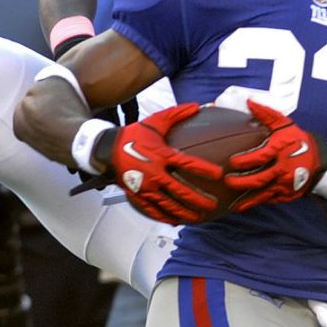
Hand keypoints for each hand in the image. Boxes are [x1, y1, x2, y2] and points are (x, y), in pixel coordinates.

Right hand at [109, 103, 223, 224]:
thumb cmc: (134, 135)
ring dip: (185, 212)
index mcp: (161, 155)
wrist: (107, 150)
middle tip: (212, 205)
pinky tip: (175, 221)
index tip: (219, 174)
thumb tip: (195, 106)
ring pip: (168, 204)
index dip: (203, 168)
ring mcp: (145, 187)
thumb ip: (176, 114)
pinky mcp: (137, 195)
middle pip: (180, 190)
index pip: (186, 163)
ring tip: (199, 218)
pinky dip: (165, 217)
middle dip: (198, 199)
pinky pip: (152, 210)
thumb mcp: (155, 122)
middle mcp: (154, 173)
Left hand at [223, 100, 326, 211]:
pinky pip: (269, 200)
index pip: (261, 157)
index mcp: (281, 150)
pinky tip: (242, 206)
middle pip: (259, 179)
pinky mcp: (287, 195)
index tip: (232, 161)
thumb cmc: (298, 140)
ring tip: (232, 202)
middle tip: (227, 181)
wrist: (321, 161)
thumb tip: (249, 101)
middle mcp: (283, 169)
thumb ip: (266, 114)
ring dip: (247, 199)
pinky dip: (256, 204)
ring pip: (263, 194)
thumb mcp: (285, 125)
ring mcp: (285, 184)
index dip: (245, 160)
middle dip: (242, 182)